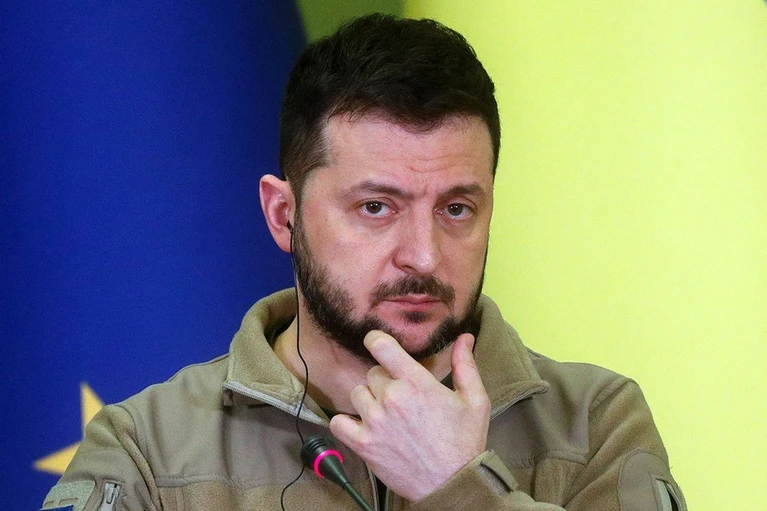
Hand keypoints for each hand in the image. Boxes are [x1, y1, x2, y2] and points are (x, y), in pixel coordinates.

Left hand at [329, 330, 490, 501]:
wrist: (453, 484)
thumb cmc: (465, 442)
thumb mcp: (474, 400)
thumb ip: (465, 365)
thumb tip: (464, 337)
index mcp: (416, 382)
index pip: (380, 345)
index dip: (374, 339)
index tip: (376, 343)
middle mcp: (391, 397)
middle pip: (372, 372)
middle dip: (385, 380)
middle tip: (401, 397)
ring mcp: (374, 421)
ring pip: (357, 393)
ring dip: (369, 400)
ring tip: (386, 414)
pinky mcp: (363, 444)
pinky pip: (339, 422)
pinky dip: (347, 422)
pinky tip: (362, 425)